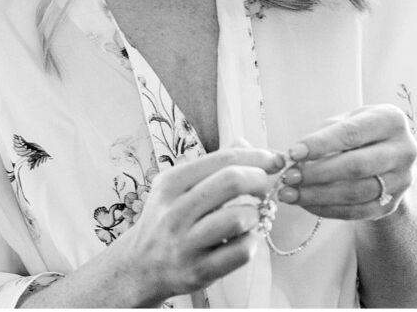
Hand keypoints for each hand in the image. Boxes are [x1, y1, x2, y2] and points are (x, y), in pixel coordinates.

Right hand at [113, 144, 282, 305]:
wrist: (140, 267)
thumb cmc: (169, 218)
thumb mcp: (179, 184)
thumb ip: (214, 163)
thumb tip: (252, 146)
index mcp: (171, 183)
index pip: (225, 158)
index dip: (259, 156)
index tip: (276, 160)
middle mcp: (175, 212)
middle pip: (233, 181)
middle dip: (260, 180)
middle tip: (265, 188)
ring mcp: (185, 244)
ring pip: (239, 218)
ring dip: (256, 214)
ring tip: (250, 216)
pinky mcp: (198, 272)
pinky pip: (241, 251)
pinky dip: (252, 242)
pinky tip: (243, 239)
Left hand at [279, 105, 416, 219]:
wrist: (389, 156)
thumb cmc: (361, 133)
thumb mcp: (348, 122)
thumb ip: (324, 135)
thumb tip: (294, 158)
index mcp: (391, 120)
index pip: (352, 133)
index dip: (320, 144)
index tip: (293, 153)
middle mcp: (404, 150)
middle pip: (356, 166)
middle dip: (317, 173)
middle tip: (289, 178)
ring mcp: (401, 180)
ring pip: (355, 193)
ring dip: (318, 195)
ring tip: (291, 194)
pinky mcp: (392, 204)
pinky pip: (356, 212)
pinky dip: (327, 209)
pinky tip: (307, 204)